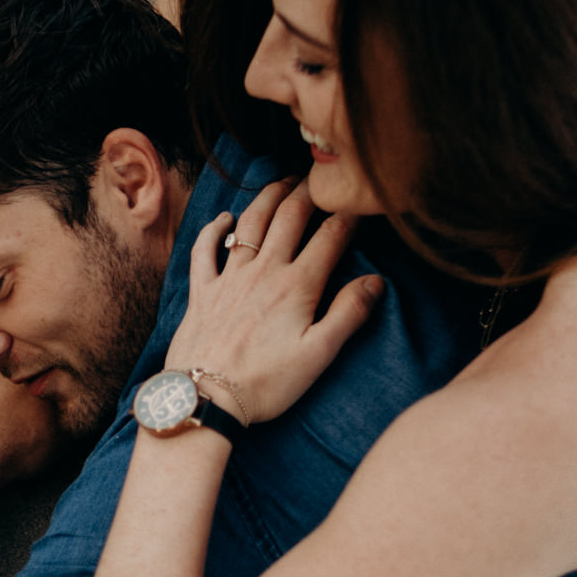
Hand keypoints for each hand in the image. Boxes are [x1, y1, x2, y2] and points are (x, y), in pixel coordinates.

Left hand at [164, 179, 382, 424]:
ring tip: (282, 182)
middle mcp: (263, 272)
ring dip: (268, 197)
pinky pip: (205, 249)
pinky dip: (215, 228)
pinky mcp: (202, 291)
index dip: (349, 217)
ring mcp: (229, 278)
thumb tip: (375, 281)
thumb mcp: (318, 355)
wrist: (206, 397)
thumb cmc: (266, 384)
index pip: (331, 237)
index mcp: (298, 287)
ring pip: (250, 222)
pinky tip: (225, 218)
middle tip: (320, 179)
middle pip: (290, 217)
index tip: (360, 206)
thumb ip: (348, 314)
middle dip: (309, 192)